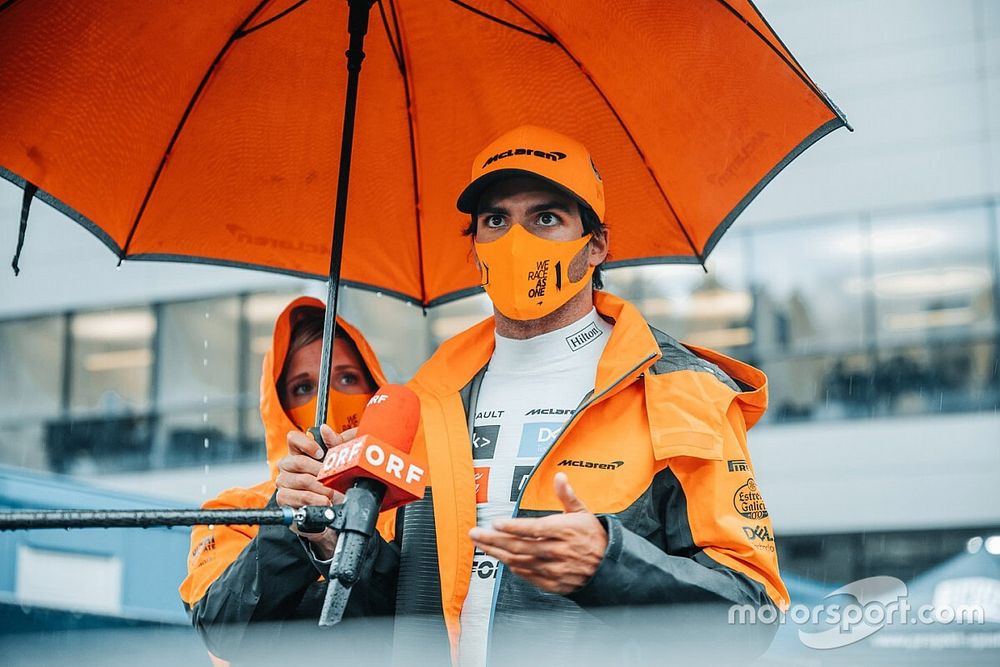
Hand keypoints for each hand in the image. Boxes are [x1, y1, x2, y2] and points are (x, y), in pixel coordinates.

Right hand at [276, 424, 355, 558]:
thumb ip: (334, 445)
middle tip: (332, 480)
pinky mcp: (283, 500)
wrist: (331, 514)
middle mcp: (287, 467)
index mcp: (299, 453)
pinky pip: (297, 498)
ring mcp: (284, 483)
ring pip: (301, 481)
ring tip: (332, 496)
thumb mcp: (338, 463)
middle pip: (298, 461)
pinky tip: (323, 504)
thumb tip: (326, 429)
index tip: (321, 453)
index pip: (293, 438)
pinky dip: (314, 501)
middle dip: (320, 472)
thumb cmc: (332, 487)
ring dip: (321, 489)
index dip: (306, 443)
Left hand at [469, 472, 607, 594]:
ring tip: (482, 545)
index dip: (513, 527)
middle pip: (520, 546)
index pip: (534, 529)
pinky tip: (502, 559)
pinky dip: (513, 567)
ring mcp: (555, 569)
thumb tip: (559, 477)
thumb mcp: (583, 512)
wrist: (609, 566)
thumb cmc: (593, 536)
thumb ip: (567, 496)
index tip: (495, 522)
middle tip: (475, 534)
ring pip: (520, 561)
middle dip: (494, 540)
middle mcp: (559, 551)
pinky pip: (528, 575)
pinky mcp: (553, 583)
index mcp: (565, 530)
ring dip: (497, 554)